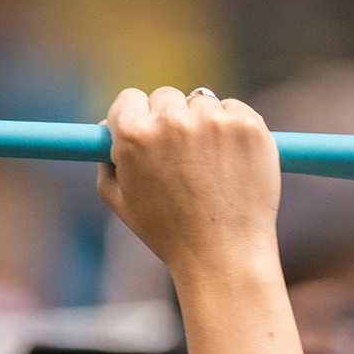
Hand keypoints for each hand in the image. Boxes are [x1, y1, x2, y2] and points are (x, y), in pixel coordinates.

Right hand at [98, 87, 281, 277]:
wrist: (224, 256)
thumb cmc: (168, 234)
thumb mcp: (120, 201)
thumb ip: (106, 159)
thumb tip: (110, 126)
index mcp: (134, 135)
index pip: (129, 99)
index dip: (136, 117)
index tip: (147, 130)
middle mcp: (172, 120)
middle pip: (166, 96)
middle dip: (170, 118)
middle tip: (181, 154)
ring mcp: (213, 121)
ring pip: (202, 104)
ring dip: (203, 124)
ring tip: (210, 168)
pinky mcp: (248, 125)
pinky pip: (235, 111)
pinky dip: (233, 129)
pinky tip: (232, 163)